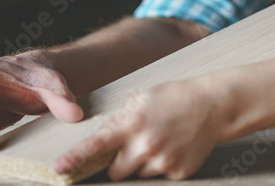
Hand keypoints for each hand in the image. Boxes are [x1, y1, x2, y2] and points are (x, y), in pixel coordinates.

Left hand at [54, 77, 229, 180]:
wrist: (215, 104)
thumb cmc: (176, 97)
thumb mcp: (143, 100)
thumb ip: (120, 121)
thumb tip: (101, 144)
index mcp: (132, 124)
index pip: (96, 145)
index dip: (74, 159)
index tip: (59, 169)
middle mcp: (146, 146)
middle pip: (116, 172)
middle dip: (120, 163)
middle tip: (135, 145)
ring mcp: (163, 162)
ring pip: (139, 174)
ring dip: (143, 163)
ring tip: (162, 140)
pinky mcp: (179, 173)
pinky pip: (161, 177)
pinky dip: (164, 165)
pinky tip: (176, 146)